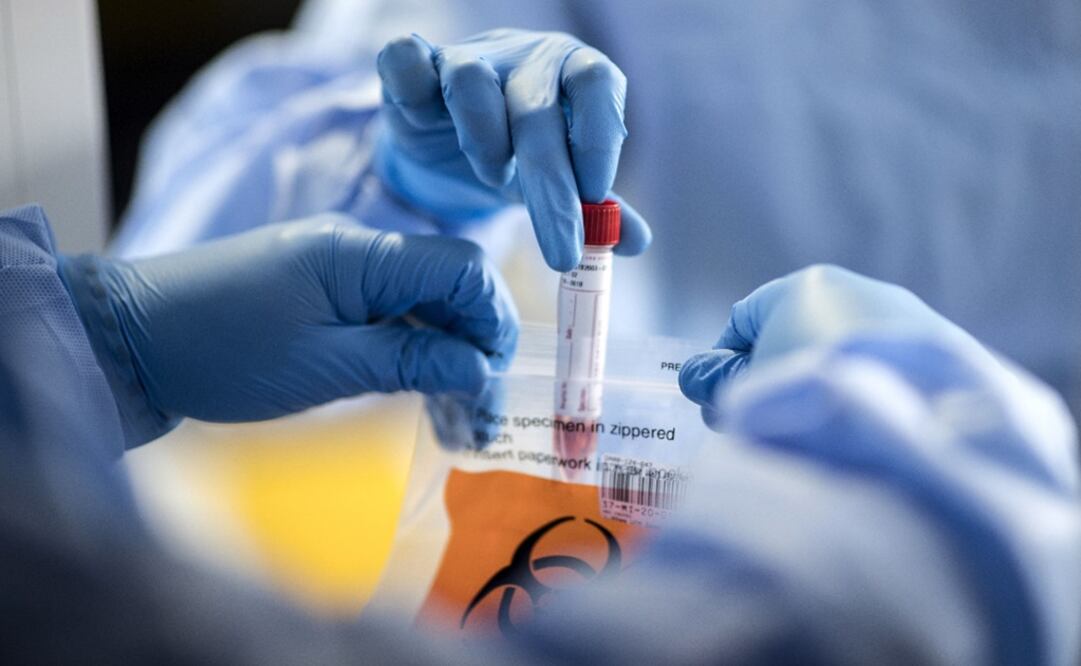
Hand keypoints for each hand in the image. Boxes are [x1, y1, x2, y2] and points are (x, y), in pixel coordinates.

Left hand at [61, 214, 517, 445]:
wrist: (132, 339)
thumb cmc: (222, 353)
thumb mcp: (324, 366)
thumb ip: (410, 360)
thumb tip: (482, 369)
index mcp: (362, 253)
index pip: (462, 269)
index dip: (492, 322)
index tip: (495, 381)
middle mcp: (360, 250)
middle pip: (449, 289)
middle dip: (476, 351)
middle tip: (482, 421)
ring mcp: (341, 271)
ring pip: (422, 308)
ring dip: (446, 360)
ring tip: (459, 426)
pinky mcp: (324, 295)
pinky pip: (387, 317)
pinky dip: (411, 355)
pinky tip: (421, 400)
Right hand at [375, 29, 651, 270]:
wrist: (452, 141)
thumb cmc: (521, 156)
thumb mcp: (564, 183)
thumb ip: (600, 209)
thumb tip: (635, 241)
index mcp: (572, 72)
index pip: (596, 83)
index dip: (598, 138)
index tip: (594, 198)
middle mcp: (524, 57)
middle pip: (536, 109)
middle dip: (551, 186)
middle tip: (561, 252)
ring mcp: (465, 56)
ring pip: (470, 80)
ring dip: (483, 140)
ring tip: (493, 176)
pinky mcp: (414, 64)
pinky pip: (404, 56)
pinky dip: (411, 81)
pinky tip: (424, 119)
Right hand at [678, 264, 969, 424]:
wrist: (930, 424)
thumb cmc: (816, 403)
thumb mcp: (746, 395)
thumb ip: (713, 383)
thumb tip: (697, 378)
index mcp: (802, 287)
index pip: (741, 323)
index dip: (723, 367)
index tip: (722, 407)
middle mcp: (859, 288)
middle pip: (794, 335)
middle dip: (778, 378)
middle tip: (771, 427)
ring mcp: (907, 318)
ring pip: (843, 353)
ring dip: (826, 390)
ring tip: (823, 439)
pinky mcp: (948, 350)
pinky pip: (888, 371)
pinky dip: (872, 397)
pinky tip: (868, 436)